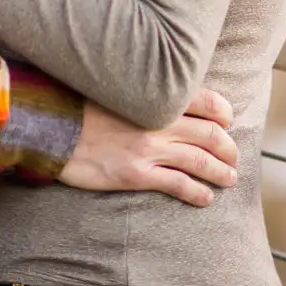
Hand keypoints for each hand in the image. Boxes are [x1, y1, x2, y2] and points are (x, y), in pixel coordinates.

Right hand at [60, 88, 239, 207]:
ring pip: (199, 161)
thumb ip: (145, 91)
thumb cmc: (81, 105)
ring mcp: (149, 149)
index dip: (224, 113)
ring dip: (220, 171)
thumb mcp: (117, 87)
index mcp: (156, 96)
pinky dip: (197, 192)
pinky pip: (177, 185)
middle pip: (210, 134)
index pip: (207, 101)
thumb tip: (164, 94)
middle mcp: (159, 122)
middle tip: (233, 156)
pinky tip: (206, 198)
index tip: (228, 121)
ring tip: (229, 179)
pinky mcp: (137, 174)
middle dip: (228, 147)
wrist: (52, 126)